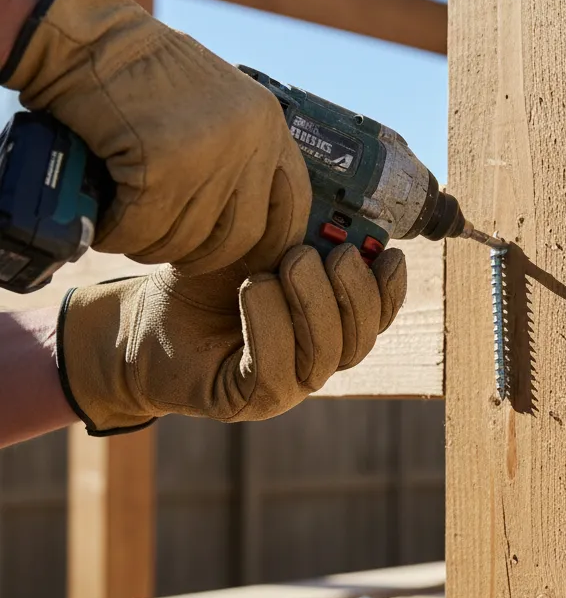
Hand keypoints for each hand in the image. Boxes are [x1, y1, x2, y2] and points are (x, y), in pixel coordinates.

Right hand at [2, 0, 308, 274]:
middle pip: (241, 237)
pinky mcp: (161, 164)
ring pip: (188, 239)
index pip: (294, 206)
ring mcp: (209, 152)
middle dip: (202, 255)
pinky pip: (144, 230)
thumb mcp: (215, 105)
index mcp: (268, 124)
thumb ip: (241, 154)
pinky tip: (107, 224)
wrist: (83, 35)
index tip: (244, 256)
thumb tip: (256, 228)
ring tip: (131, 231)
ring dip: (153, 245)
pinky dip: (119, 235)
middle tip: (170, 247)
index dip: (270, 242)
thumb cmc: (139, 74)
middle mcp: (249, 139)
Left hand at [56, 245, 406, 435]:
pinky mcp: (249, 400)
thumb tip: (327, 197)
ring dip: (313, 304)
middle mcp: (316, 359)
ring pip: (323, 355)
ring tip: (290, 261)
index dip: (390, 290)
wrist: (143, 318)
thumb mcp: (257, 245)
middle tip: (334, 253)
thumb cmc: (207, 280)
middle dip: (354, 295)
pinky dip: (269, 326)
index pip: (377, 317)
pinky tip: (254, 289)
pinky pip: (273, 371)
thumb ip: (296, 232)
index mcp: (329, 325)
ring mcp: (287, 386)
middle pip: (359, 340)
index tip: (390, 253)